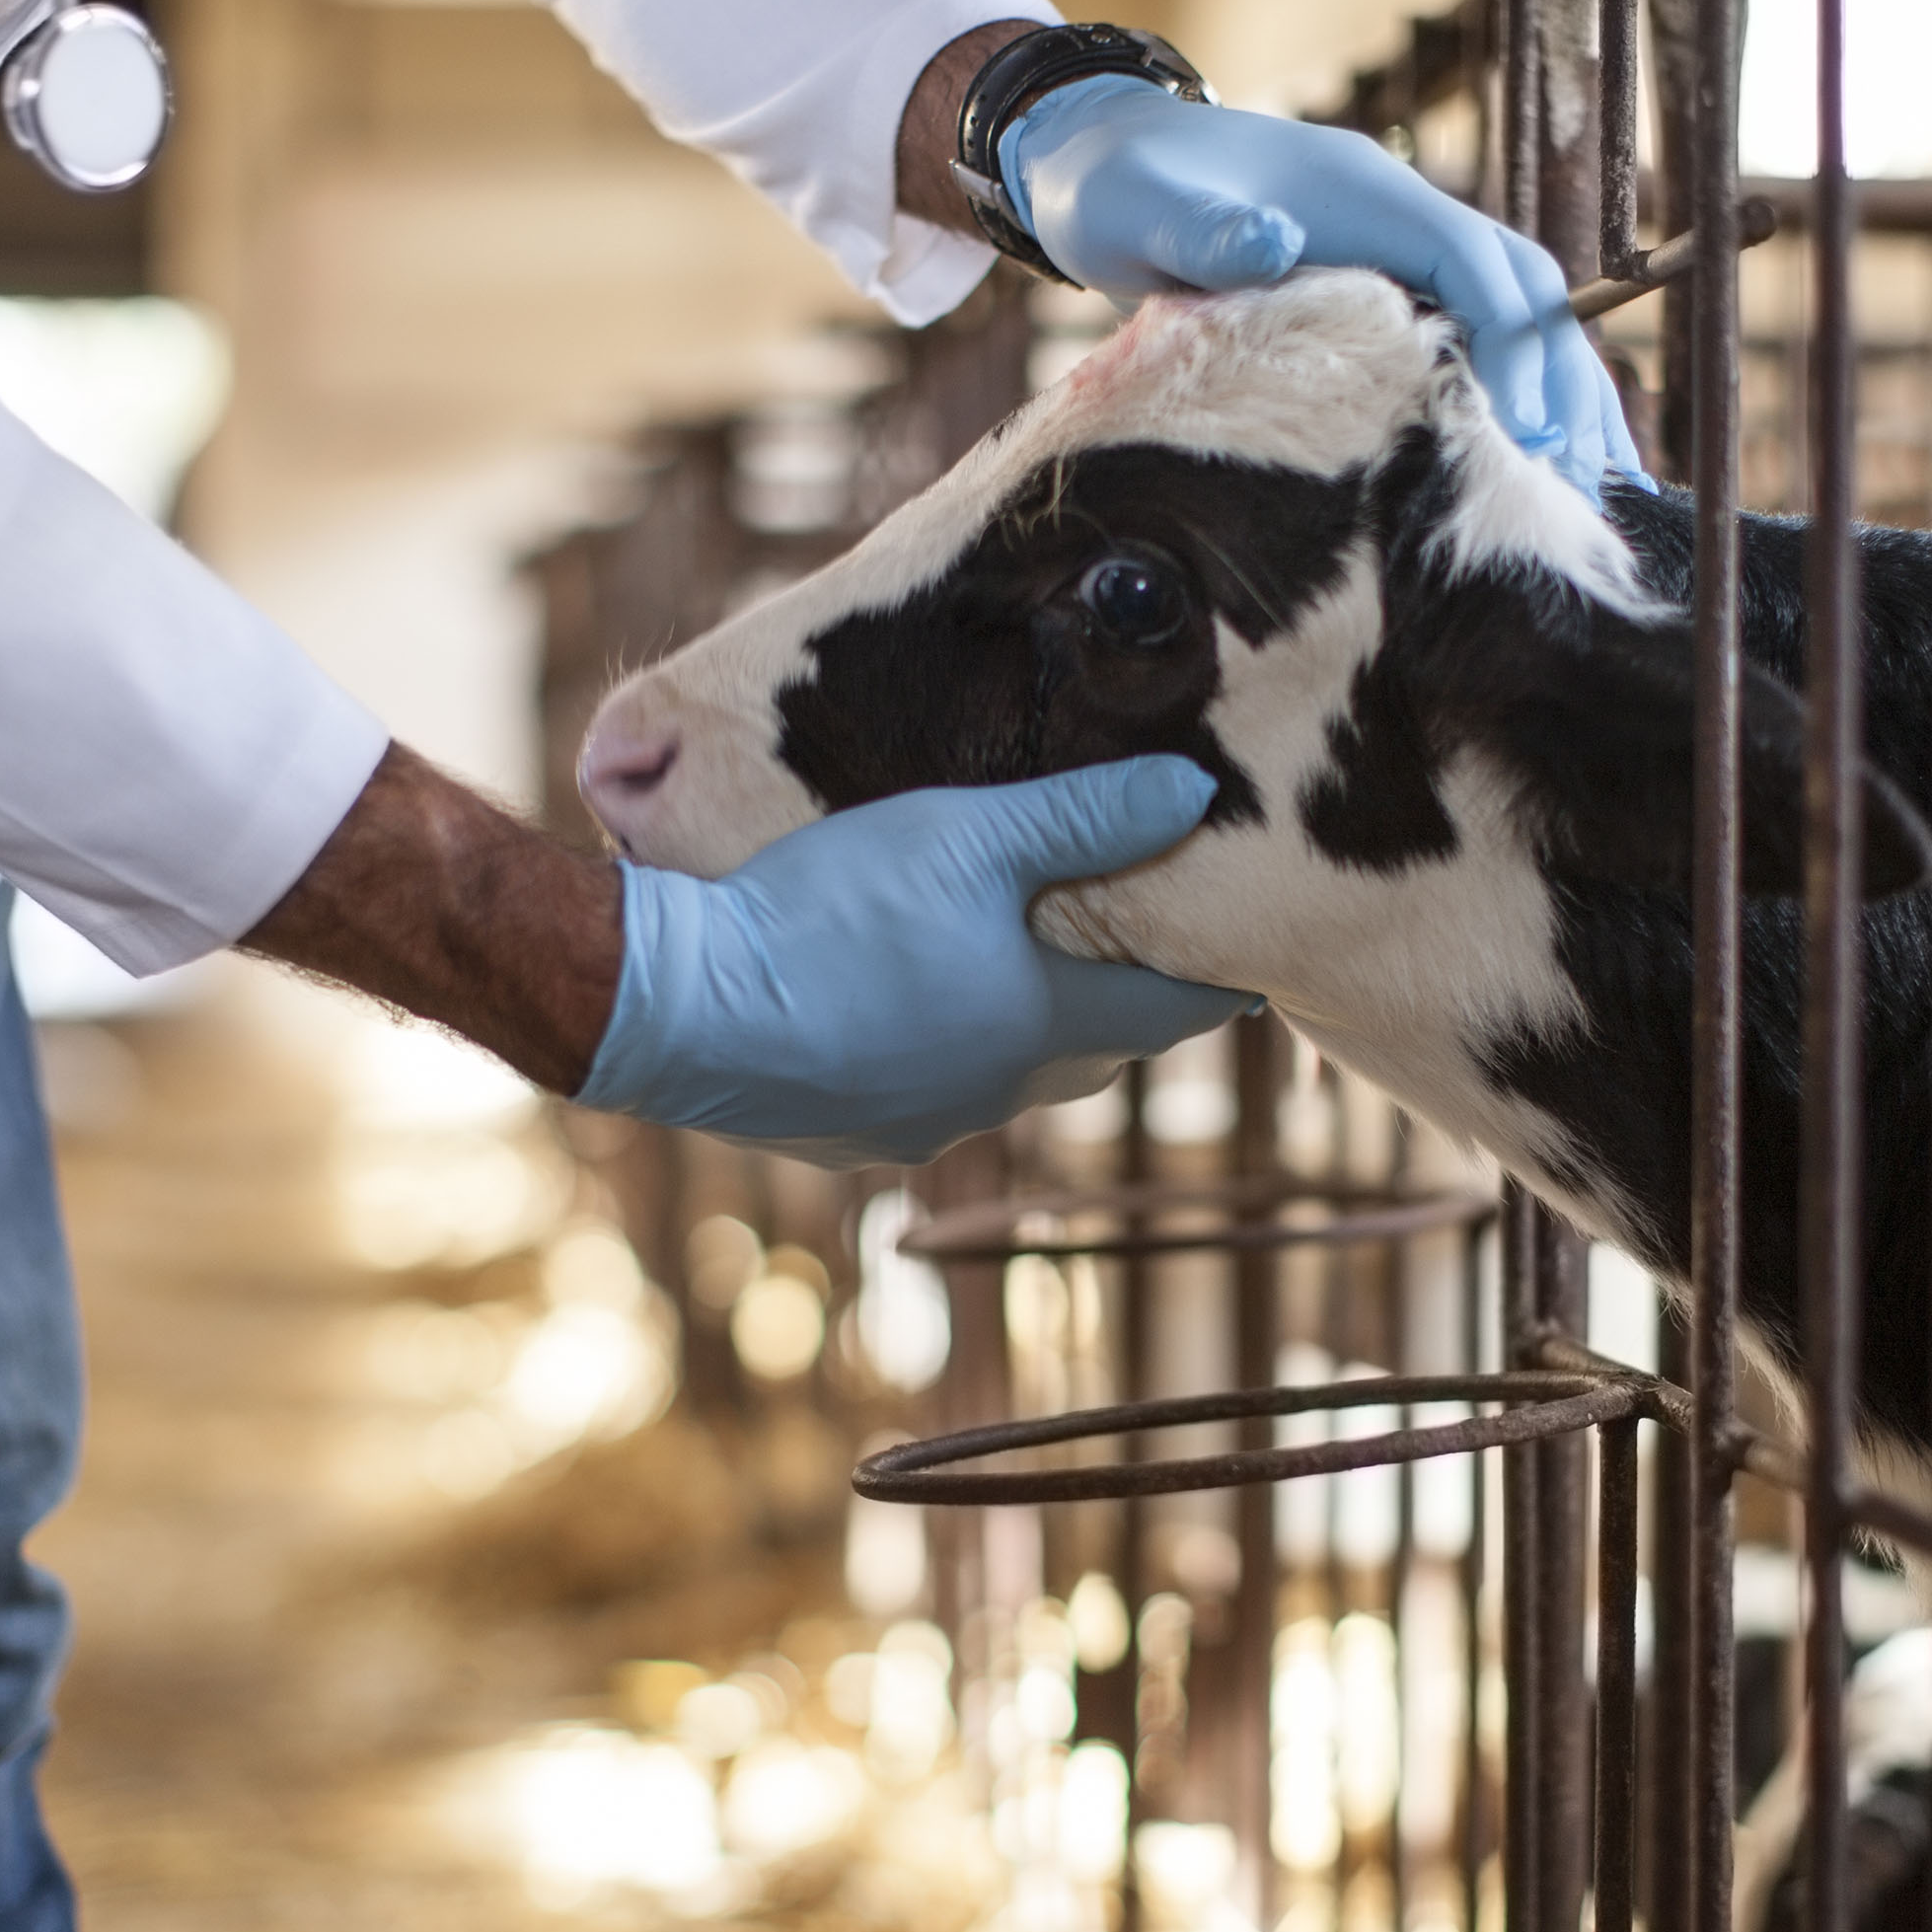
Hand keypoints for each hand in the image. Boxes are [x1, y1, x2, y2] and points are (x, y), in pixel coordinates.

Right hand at [578, 760, 1255, 1166]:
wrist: (681, 1008)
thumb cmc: (832, 912)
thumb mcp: (965, 837)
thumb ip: (1084, 818)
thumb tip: (1192, 794)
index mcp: (1045, 1022)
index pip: (1170, 1011)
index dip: (1213, 985)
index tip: (1250, 969)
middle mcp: (1000, 1091)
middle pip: (1096, 1049)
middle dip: (1124, 1007)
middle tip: (1145, 961)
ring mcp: (923, 1124)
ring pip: (1009, 1077)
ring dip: (1027, 1032)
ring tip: (1026, 979)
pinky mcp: (851, 1136)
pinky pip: (924, 1096)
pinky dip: (938, 1055)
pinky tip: (906, 1012)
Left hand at [1000, 76, 1645, 497]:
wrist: (1095, 162)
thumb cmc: (1117, 187)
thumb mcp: (1142, 207)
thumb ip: (1204, 229)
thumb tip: (1269, 241)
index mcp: (1363, 193)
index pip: (1471, 262)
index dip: (1512, 341)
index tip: (1528, 427)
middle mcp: (1399, 217)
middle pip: (1522, 292)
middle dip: (1565, 380)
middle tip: (1591, 480)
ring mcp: (1396, 255)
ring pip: (1512, 321)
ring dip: (1557, 397)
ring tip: (1595, 489)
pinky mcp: (1380, 295)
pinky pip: (1471, 343)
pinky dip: (1512, 401)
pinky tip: (1531, 470)